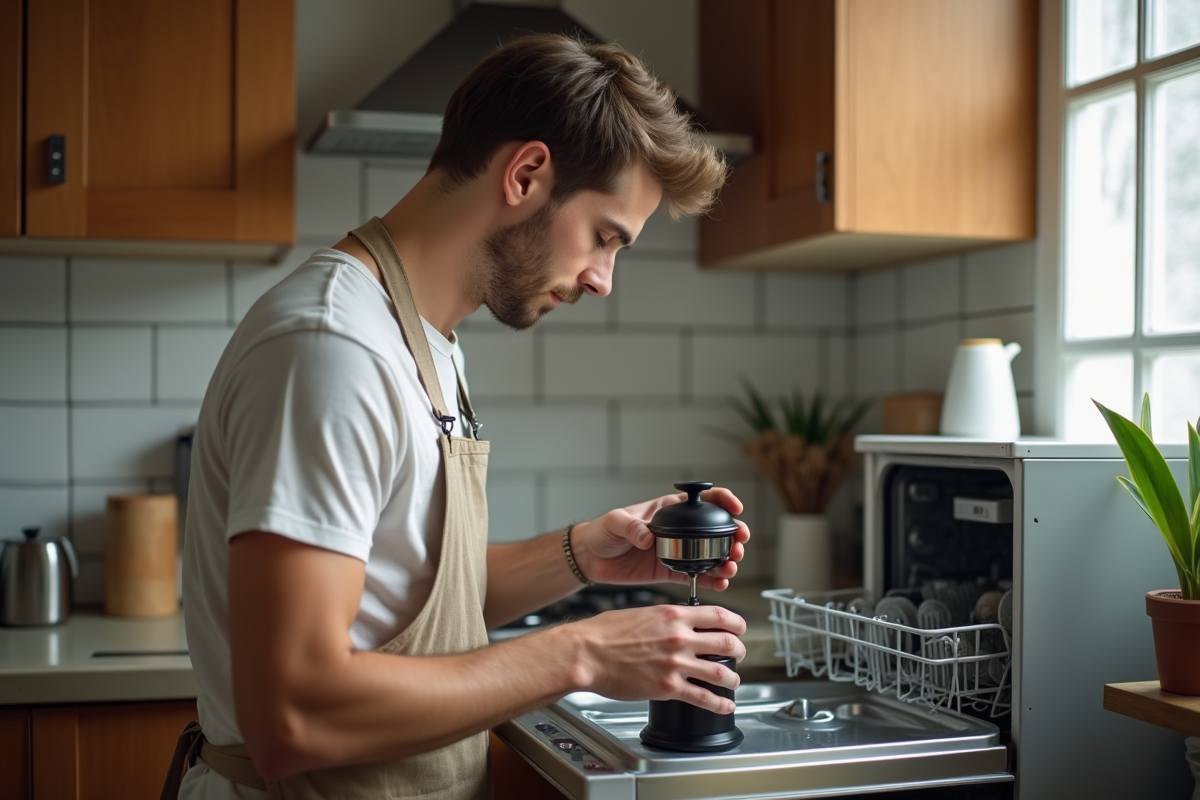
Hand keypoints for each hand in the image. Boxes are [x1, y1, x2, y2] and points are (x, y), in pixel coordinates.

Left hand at [569, 487, 749, 589]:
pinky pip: (695, 576)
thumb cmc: (602, 531)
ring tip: (731, 567)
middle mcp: (678, 530)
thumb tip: (647, 537)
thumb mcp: (615, 522)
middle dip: (732, 536)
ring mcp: (676, 552)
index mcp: (669, 510)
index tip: (736, 509)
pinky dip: (710, 580)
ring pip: (710, 555)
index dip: (723, 500)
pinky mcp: (670, 571)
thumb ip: (632, 527)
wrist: (590, 558)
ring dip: (726, 560)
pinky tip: (720, 583)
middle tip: (739, 545)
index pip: (703, 499)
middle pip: (714, 530)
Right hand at [569, 604, 746, 712]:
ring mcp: (676, 664)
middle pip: (727, 643)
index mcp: (674, 615)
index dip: (737, 623)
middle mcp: (680, 638)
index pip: (720, 615)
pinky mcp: (668, 687)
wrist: (586, 653)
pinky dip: (720, 704)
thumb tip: (676, 622)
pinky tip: (725, 706)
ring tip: (734, 682)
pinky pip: (703, 698)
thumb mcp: (641, 612)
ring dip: (733, 679)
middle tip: (740, 655)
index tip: (740, 629)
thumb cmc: (604, 633)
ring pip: (721, 672)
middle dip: (740, 651)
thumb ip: (664, 617)